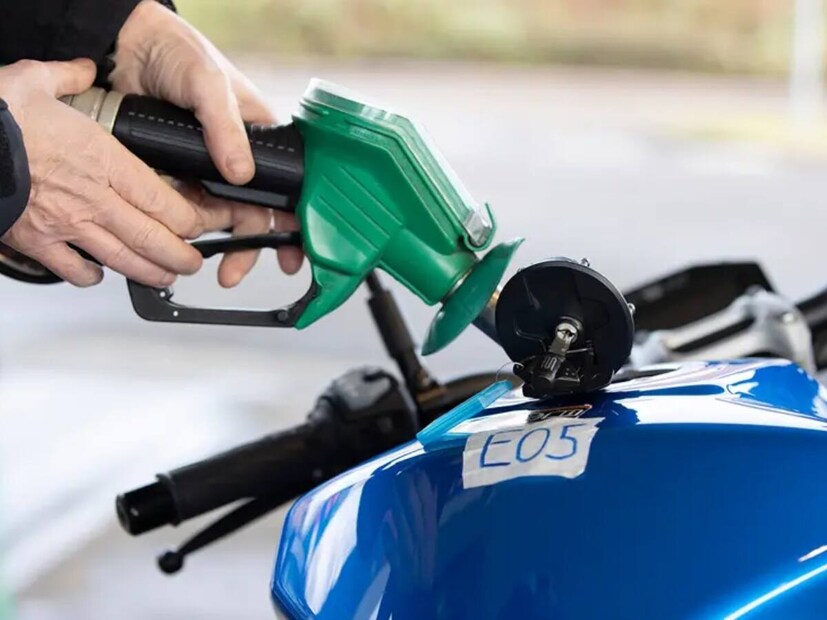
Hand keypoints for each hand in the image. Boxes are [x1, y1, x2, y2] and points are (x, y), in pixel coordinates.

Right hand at [0, 59, 205, 286]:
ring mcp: (65, 224)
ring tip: (164, 275)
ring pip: (123, 261)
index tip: (198, 224)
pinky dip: (92, 277)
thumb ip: (68, 76)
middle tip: (192, 262)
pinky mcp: (37, 242)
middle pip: (152, 239)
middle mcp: (91, 198)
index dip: (189, 221)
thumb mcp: (34, 81)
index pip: (164, 202)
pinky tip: (99, 272)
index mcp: (102, 160)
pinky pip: (74, 271)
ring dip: (150, 272)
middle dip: (181, 257)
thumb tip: (84, 68)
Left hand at [111, 0, 302, 285]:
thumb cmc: (180, 52)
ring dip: (216, 243)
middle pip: (254, 214)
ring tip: (205, 260)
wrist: (125, 46)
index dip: (292, 225)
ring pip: (220, 217)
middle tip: (234, 272)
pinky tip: (179, 237)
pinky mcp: (177, 173)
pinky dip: (184, 226)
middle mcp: (239, 158)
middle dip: (249, 248)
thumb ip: (227, 129)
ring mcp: (208, 168)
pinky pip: (185, 207)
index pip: (287, 189)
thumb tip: (241, 173)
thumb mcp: (210, 85)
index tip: (291, 256)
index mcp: (261, 138)